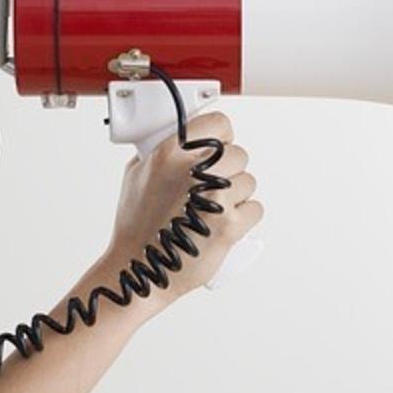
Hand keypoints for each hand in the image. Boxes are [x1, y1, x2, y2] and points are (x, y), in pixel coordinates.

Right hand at [103, 111, 262, 307]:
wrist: (143, 270)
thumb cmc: (137, 228)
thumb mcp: (137, 175)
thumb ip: (162, 151)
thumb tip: (186, 139)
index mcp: (170, 154)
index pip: (219, 123)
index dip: (222, 136)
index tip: (217, 147)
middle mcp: (194, 172)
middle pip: (239, 154)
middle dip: (229, 170)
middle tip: (213, 186)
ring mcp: (215, 199)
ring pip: (249, 182)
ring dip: (237, 195)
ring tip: (212, 210)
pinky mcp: (230, 225)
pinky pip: (255, 209)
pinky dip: (244, 218)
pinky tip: (223, 224)